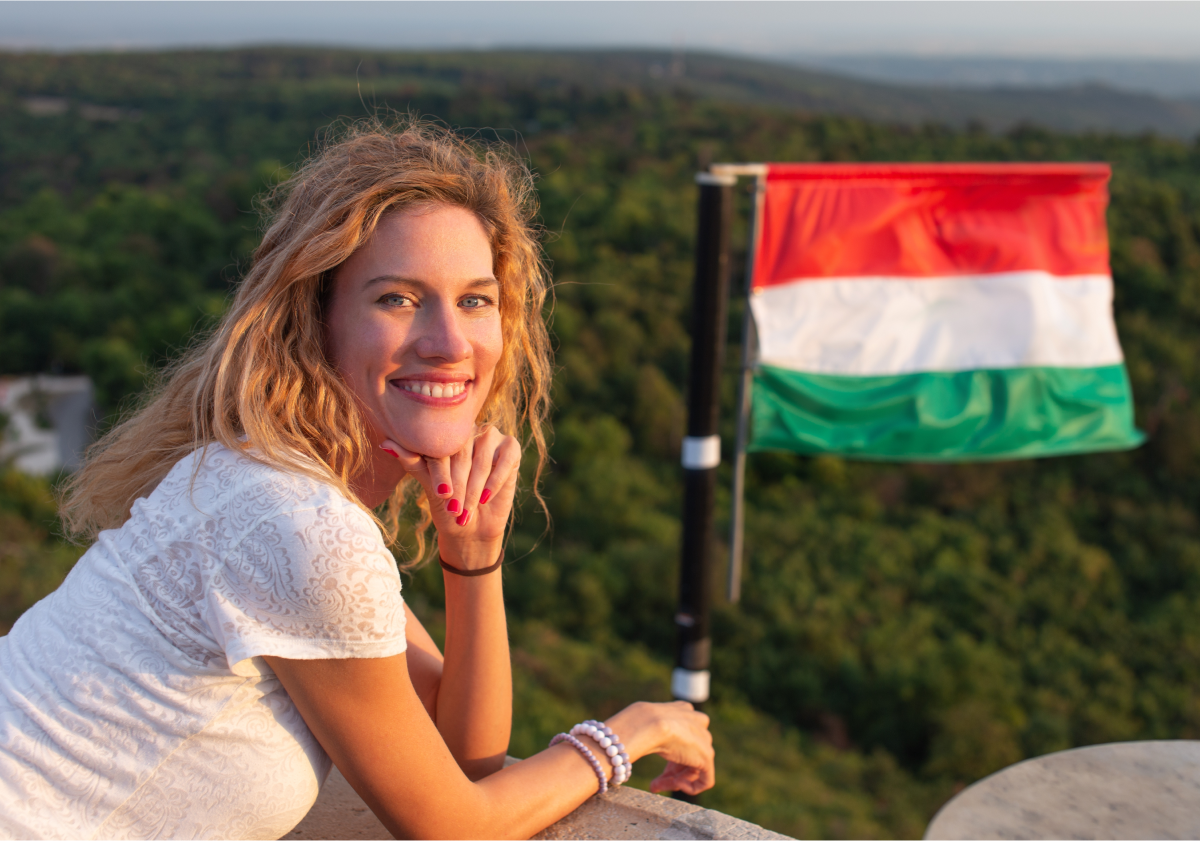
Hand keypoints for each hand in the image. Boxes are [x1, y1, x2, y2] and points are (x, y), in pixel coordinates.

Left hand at [380, 426, 521, 569]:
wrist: (471, 528)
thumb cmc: (446, 504)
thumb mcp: (428, 484)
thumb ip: (412, 461)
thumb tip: (384, 443)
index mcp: (445, 433)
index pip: (442, 447)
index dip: (442, 471)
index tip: (441, 494)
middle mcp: (468, 429)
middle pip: (463, 451)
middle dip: (459, 482)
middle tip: (455, 507)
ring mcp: (491, 435)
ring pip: (483, 455)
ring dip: (476, 485)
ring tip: (468, 508)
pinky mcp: (510, 448)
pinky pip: (506, 458)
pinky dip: (496, 479)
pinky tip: (486, 498)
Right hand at [605, 701, 714, 795]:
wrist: (648, 723)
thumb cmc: (637, 721)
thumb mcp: (640, 721)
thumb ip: (644, 730)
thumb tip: (619, 737)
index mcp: (684, 711)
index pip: (681, 736)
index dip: (667, 755)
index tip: (654, 762)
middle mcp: (698, 723)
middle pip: (688, 754)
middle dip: (671, 770)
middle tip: (655, 782)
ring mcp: (704, 741)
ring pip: (694, 768)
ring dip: (674, 780)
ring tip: (657, 785)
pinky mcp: (707, 757)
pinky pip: (705, 780)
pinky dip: (689, 788)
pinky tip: (672, 786)